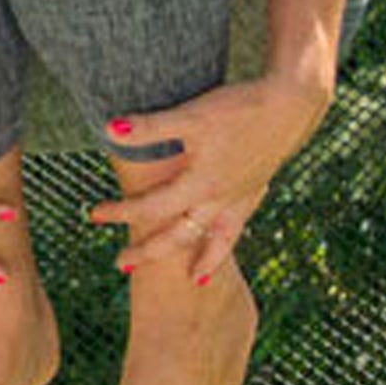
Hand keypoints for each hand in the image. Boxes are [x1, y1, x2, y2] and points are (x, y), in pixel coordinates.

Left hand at [84, 74, 333, 286]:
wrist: (292, 105)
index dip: (120, 212)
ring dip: (204, 259)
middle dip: (150, 251)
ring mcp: (243, 197)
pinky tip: (224, 236)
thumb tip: (109, 130)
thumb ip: (151, 128)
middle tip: (122, 265)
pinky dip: (229, 238)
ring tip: (193, 279)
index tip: (94, 215)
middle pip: (180, 237)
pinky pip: (239, 225)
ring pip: (218, 239)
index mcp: (201, 186)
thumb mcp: (190, 117)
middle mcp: (221, 200)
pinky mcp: (258, 186)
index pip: (151, 208)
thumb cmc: (239, 109)